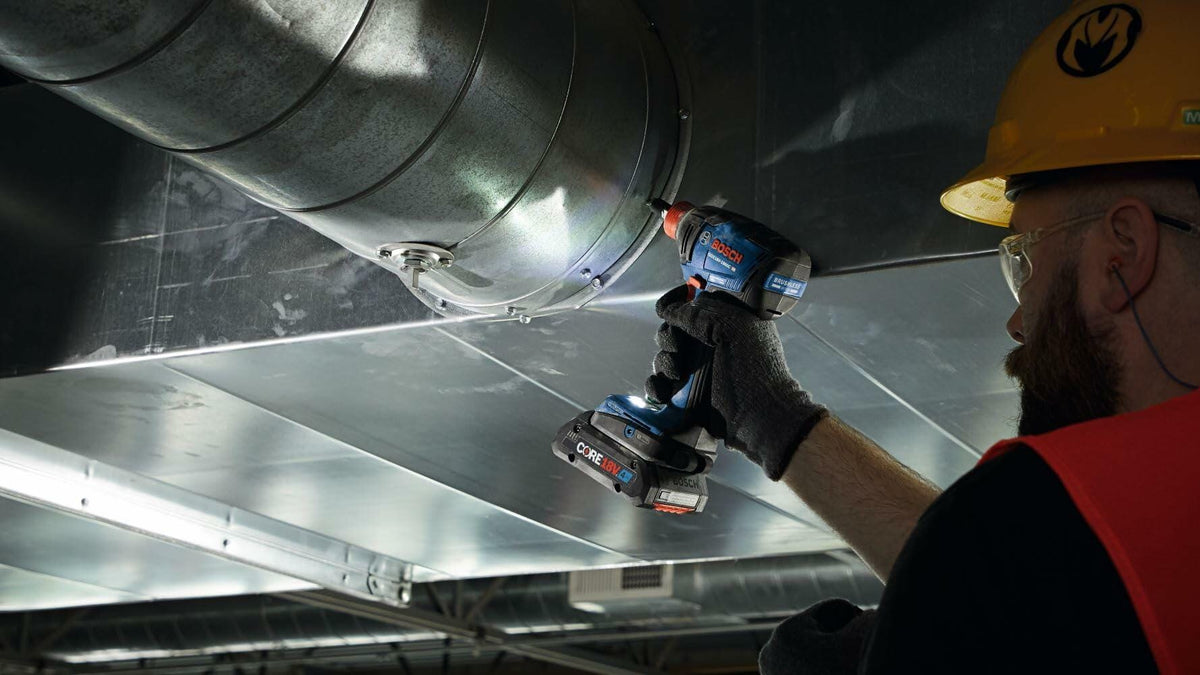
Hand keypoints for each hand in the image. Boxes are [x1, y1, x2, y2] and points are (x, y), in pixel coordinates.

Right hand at [644, 285, 826, 479]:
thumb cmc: (754, 369)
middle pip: (671, 332)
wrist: (759, 416)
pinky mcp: (685, 397)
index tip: (669, 310)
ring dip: (663, 363)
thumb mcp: (733, 328)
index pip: (690, 308)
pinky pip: (659, 385)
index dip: (676, 306)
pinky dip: (655, 386)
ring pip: (663, 358)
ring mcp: (695, 372)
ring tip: (677, 375)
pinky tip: (664, 392)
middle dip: (668, 338)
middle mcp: (707, 347)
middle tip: (678, 350)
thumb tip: (669, 309)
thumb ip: (699, 314)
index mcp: (722, 326)